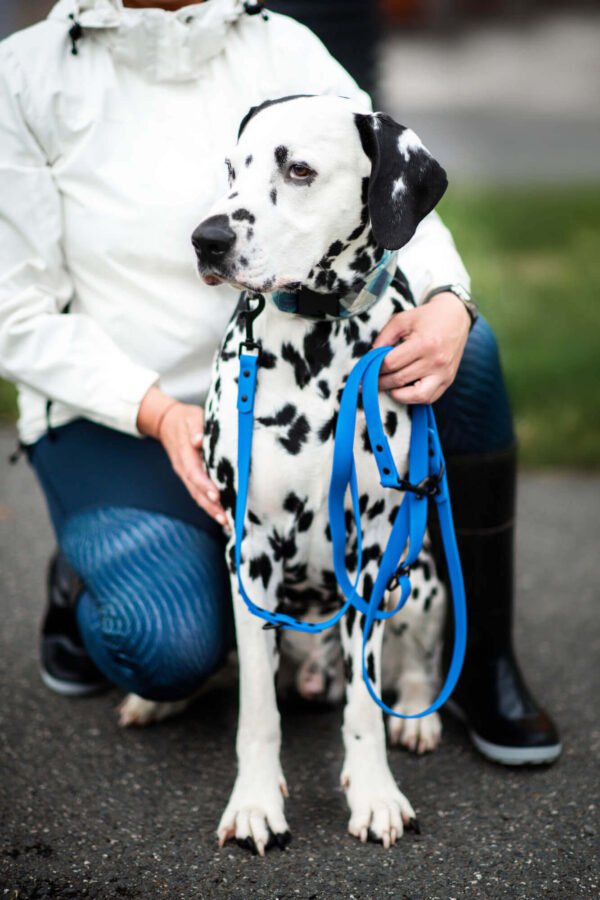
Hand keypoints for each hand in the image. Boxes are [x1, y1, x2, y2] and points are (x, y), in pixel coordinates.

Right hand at [137, 386, 226, 526]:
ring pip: (196, 495)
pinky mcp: (189, 477)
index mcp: (184, 454)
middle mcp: (183, 468)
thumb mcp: (191, 417)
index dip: (204, 486)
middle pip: (195, 491)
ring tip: (225, 522)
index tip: (216, 496)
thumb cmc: (184, 419)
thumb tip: (198, 440)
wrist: (167, 422)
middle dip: (209, 506)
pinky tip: (221, 514)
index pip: (194, 473)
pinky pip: (198, 493)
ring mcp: (185, 474)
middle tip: (224, 518)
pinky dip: (208, 505)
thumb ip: (196, 428)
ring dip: (210, 510)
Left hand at [372, 292, 470, 403]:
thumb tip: (370, 357)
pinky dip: (413, 398)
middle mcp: (436, 361)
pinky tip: (403, 390)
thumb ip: (384, 337)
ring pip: (415, 396)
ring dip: (396, 394)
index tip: (367, 368)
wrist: (456, 317)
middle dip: (380, 382)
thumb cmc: (427, 317)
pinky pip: (429, 398)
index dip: (375, 367)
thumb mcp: (402, 320)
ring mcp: (444, 373)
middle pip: (400, 379)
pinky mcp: (448, 380)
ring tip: (387, 387)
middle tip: (369, 381)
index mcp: (424, 343)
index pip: (391, 363)